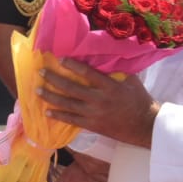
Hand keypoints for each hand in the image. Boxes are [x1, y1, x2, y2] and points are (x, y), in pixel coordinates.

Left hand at [38, 58, 161, 148]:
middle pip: (72, 88)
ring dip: (51, 97)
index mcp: (110, 86)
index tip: (60, 59)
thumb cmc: (139, 99)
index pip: (88, 73)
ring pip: (68, 104)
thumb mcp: (131, 80)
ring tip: (37, 91)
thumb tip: (104, 56)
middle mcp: (99, 100)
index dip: (73, 65)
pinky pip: (72, 120)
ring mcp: (94, 114)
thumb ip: (116, 70)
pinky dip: (59, 116)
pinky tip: (47, 112)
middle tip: (41, 72)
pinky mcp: (92, 125)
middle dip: (54, 79)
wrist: (145, 125)